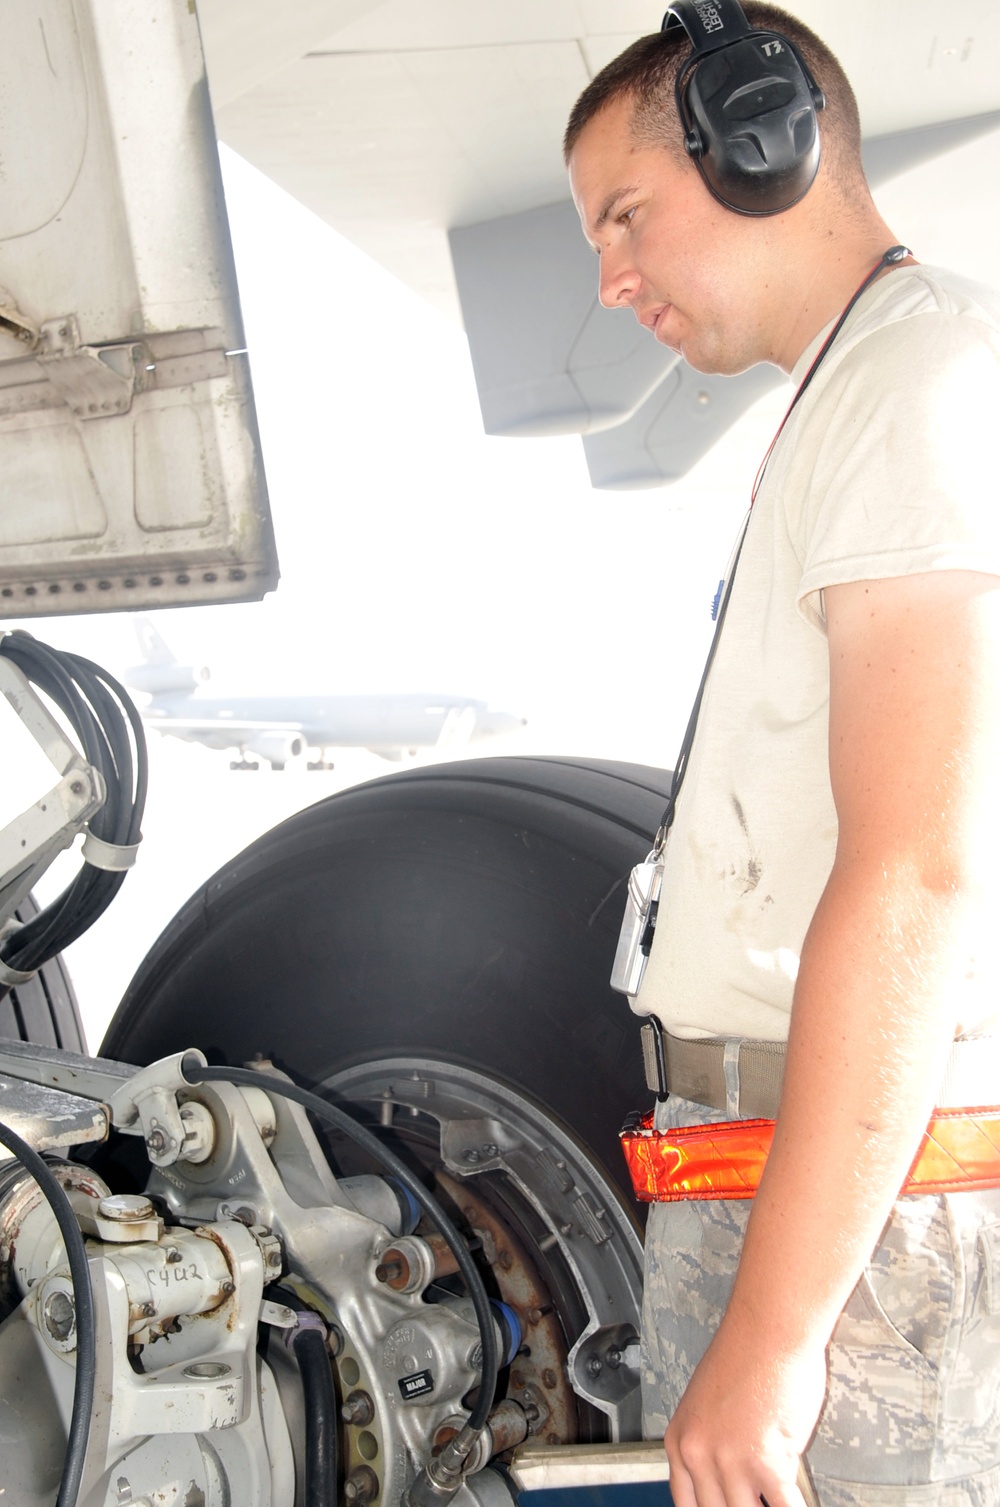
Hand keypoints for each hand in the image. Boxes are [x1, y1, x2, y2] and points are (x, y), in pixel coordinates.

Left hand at [663, 1320, 827, 1506]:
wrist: (769, 1327)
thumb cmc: (747, 1352)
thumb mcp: (710, 1402)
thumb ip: (715, 1441)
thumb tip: (734, 1472)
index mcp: (680, 1440)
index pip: (686, 1504)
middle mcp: (698, 1455)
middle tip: (755, 1502)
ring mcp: (730, 1462)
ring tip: (779, 1501)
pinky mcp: (765, 1463)